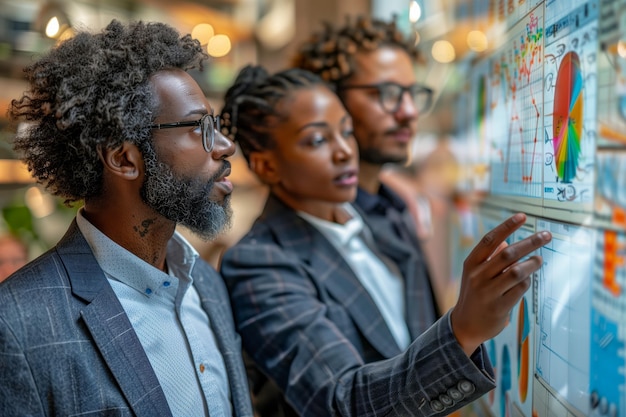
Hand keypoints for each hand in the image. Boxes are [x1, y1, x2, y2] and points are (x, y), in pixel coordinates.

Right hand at [450, 213, 551, 355]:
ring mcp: (488, 292)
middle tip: (546, 235)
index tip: (523, 216)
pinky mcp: (499, 307)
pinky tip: (528, 279)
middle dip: (530, 242)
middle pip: (508, 253)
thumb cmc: (474, 294)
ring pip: (517, 272)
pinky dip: (527, 281)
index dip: (507, 227)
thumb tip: (505, 241)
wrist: (465, 325)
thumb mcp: (474, 274)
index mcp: (471, 263)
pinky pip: (520, 289)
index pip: (490, 240)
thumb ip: (488, 258)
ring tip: (539, 259)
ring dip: (532, 263)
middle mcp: (478, 276)